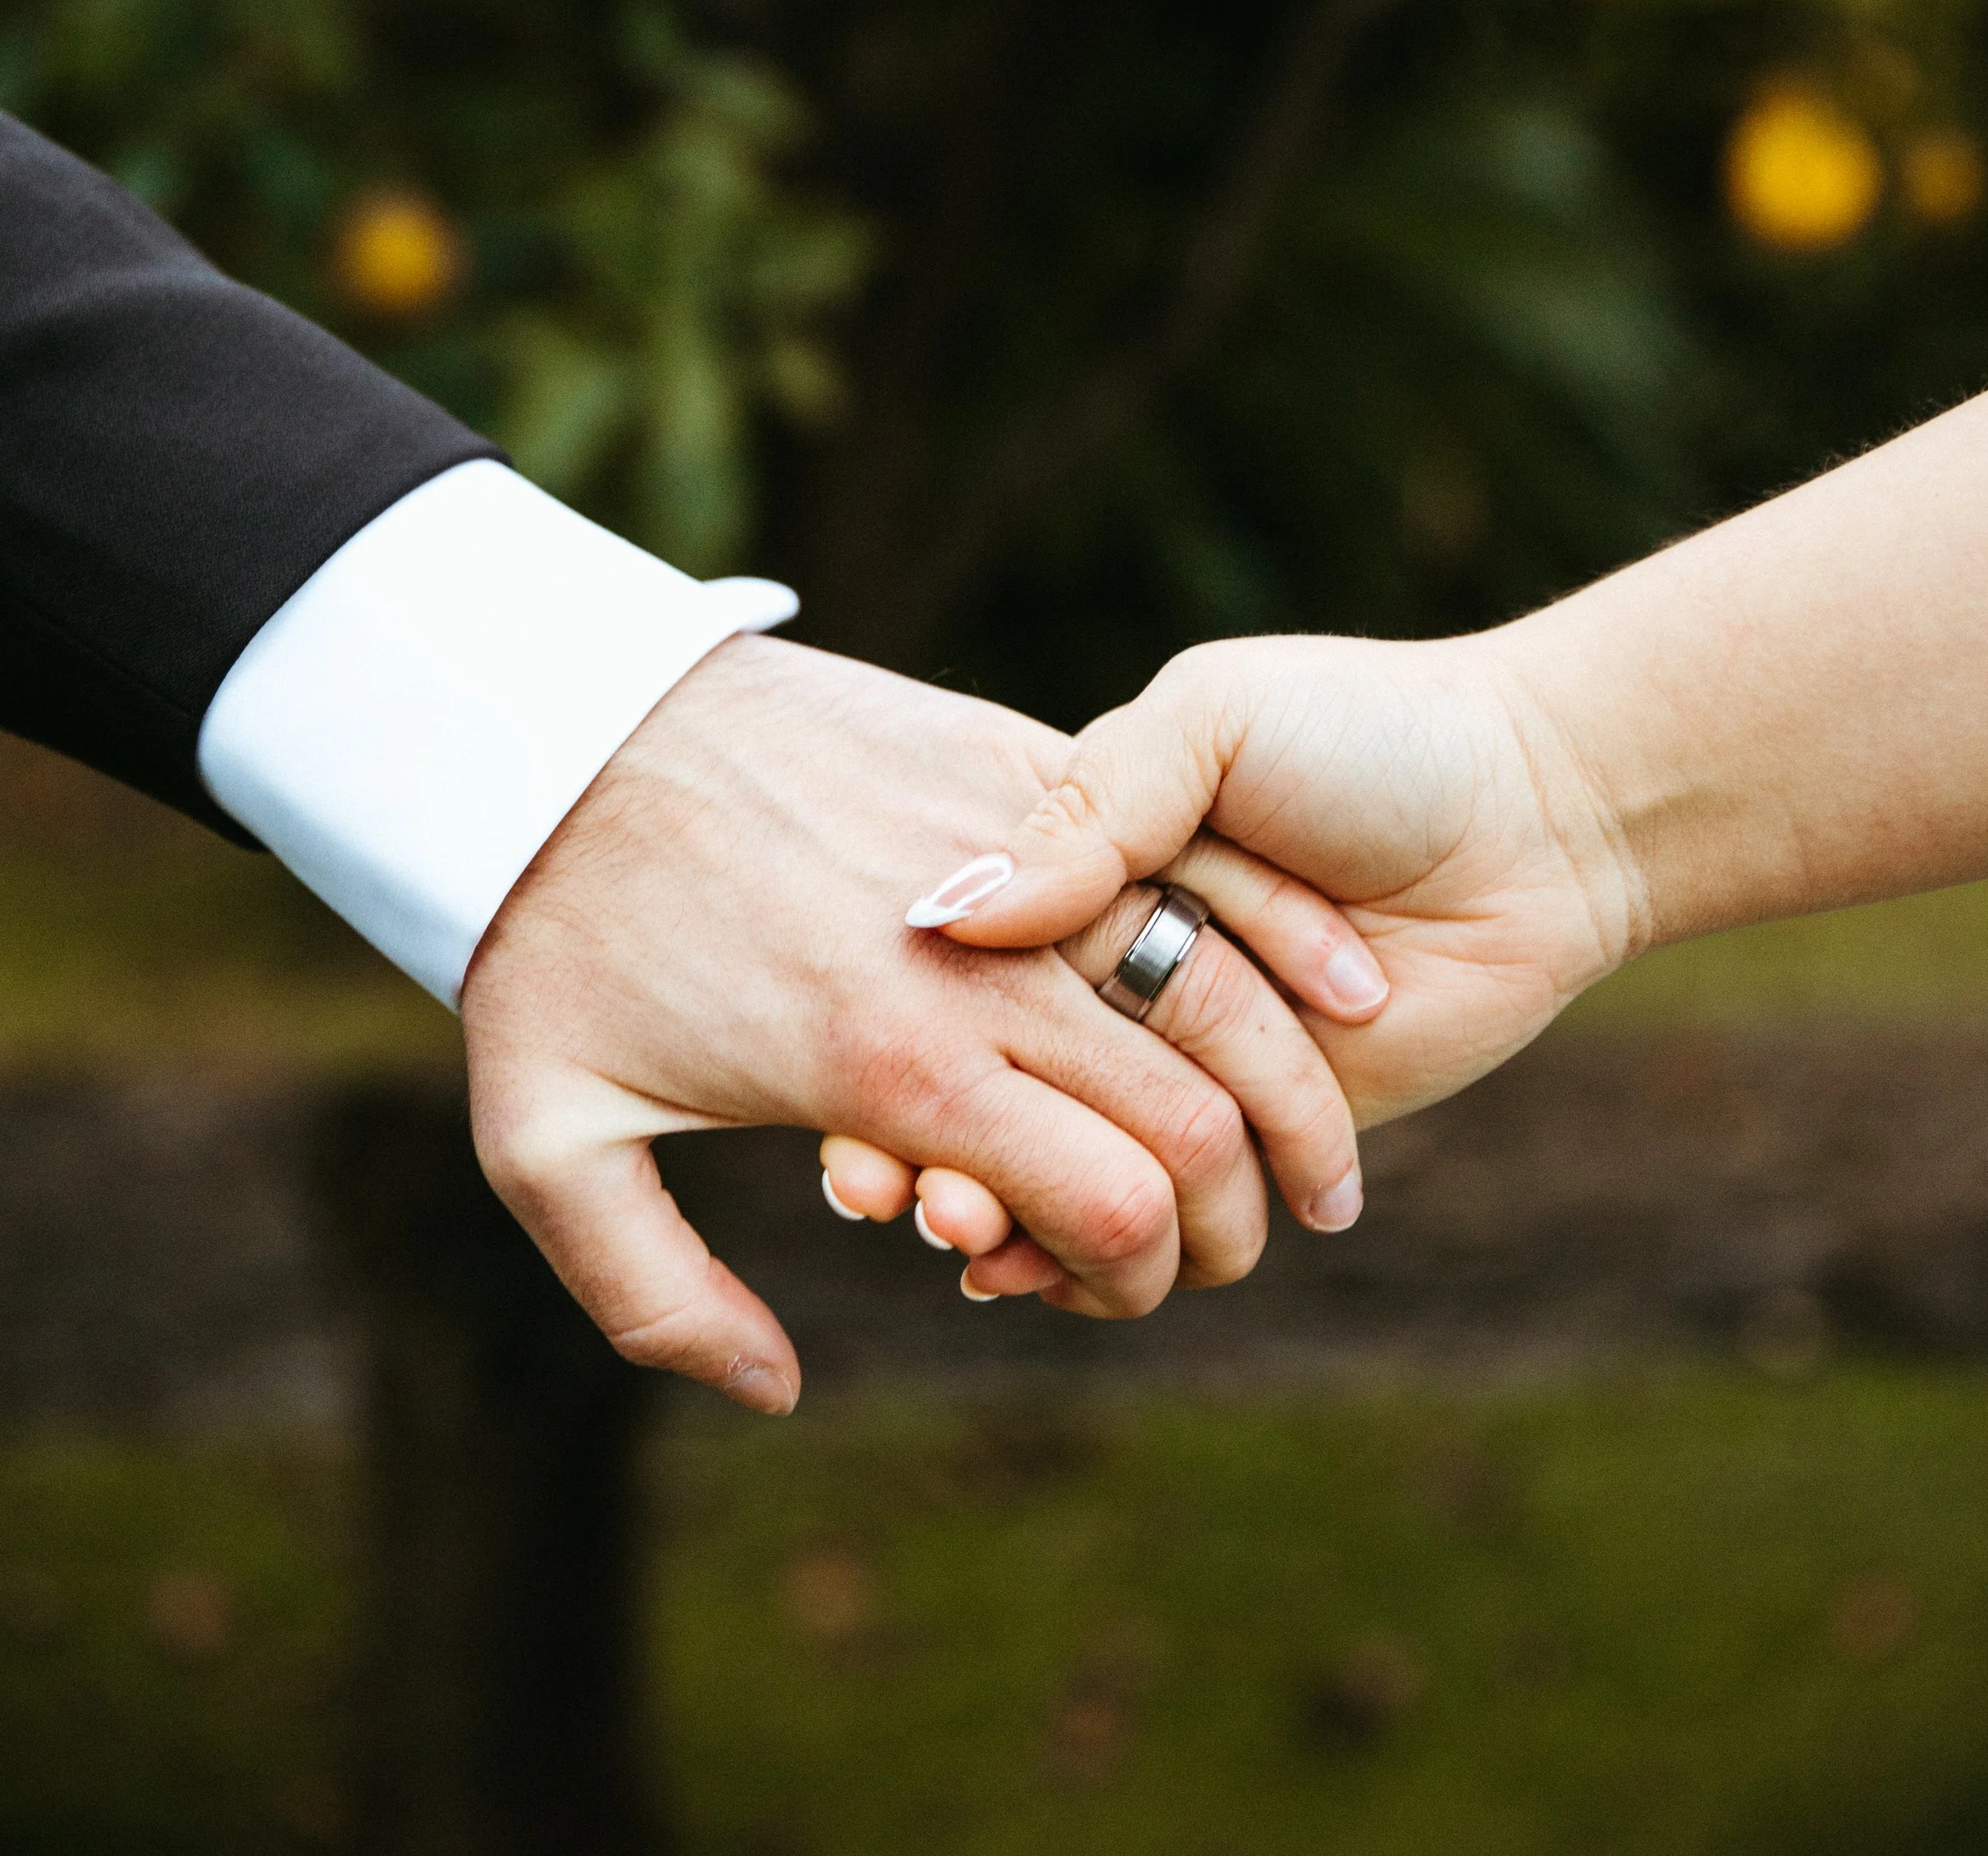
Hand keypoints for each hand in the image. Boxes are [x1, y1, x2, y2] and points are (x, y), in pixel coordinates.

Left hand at [458, 632, 1370, 1410]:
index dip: (1143, 1278)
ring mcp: (1005, 842)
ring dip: (1292, 1081)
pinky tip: (1333, 990)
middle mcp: (971, 962)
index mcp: (887, 1065)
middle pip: (1186, 1111)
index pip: (1104, 1205)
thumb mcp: (541, 1141)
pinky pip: (1180, 856)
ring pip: (1211, 984)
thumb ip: (652, 1297)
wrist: (552, 712)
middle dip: (1240, 1207)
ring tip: (1321, 1154)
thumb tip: (781, 1388)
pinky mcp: (1014, 754)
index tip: (1132, 1296)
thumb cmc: (544, 933)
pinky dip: (1271, 938)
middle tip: (1248, 1249)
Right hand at [840, 631, 1638, 1292]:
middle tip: (876, 1185)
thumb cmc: (1368, 735)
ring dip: (984, 1203)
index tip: (836, 1078)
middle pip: (983, 1073)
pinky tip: (1014, 1271)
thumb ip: (1097, 807)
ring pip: (1052, 1155)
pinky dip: (1073, 1251)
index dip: (888, 1016)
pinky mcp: (1260, 1137)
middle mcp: (1121, 964)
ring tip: (950, 1230)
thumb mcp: (1213, 720)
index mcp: (1089, 860)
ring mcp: (1186, 1058)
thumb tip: (958, 912)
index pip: (955, 959)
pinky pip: (1149, 1209)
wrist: (1540, 811)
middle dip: (917, 1137)